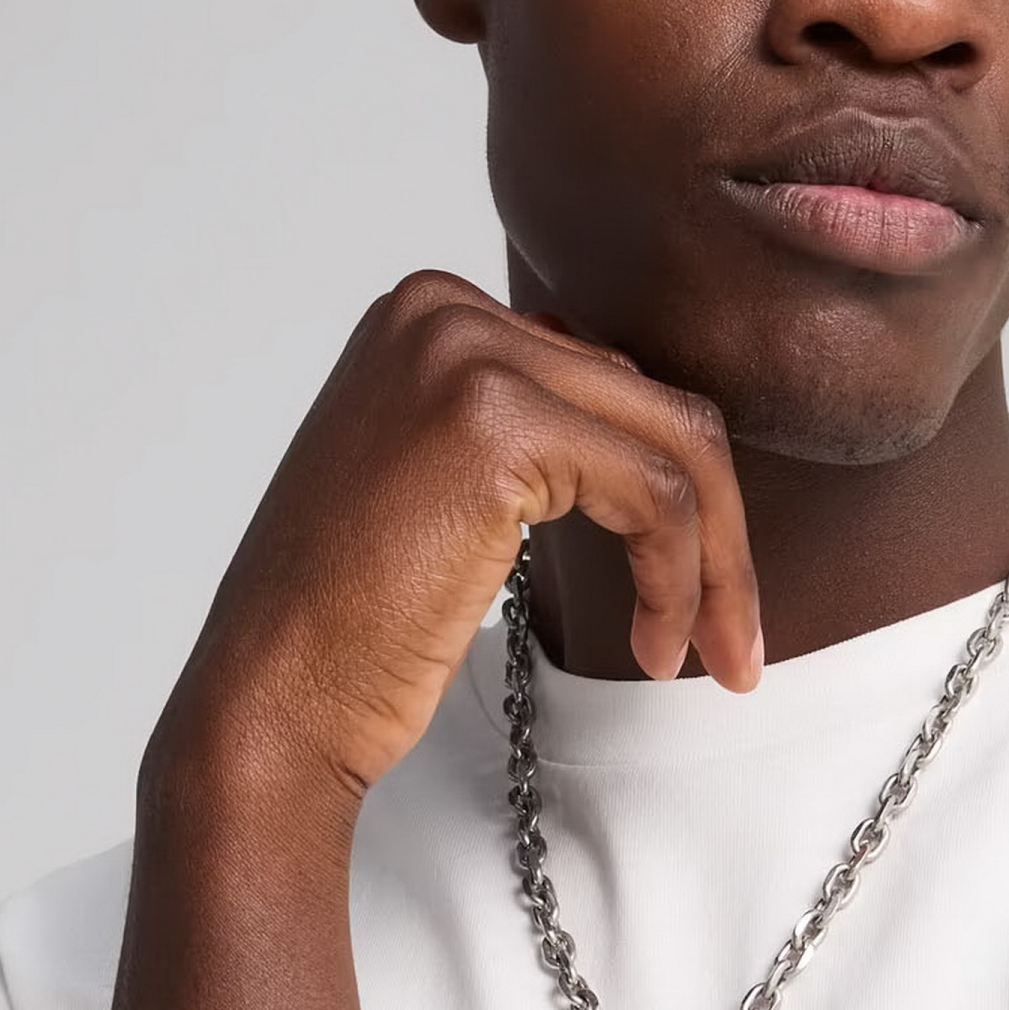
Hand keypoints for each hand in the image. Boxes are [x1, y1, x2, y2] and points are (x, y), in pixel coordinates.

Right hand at [158, 271, 761, 808]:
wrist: (274, 696)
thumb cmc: (350, 626)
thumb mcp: (442, 493)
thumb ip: (530, 439)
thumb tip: (642, 441)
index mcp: (430, 316)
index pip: (613, 384)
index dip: (677, 496)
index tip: (695, 596)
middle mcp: (444, 313)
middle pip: (657, 406)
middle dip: (718, 533)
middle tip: (734, 641)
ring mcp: (467, 356)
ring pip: (676, 447)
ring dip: (714, 566)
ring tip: (706, 655)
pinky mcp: (496, 423)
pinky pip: (653, 494)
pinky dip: (679, 578)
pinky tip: (655, 647)